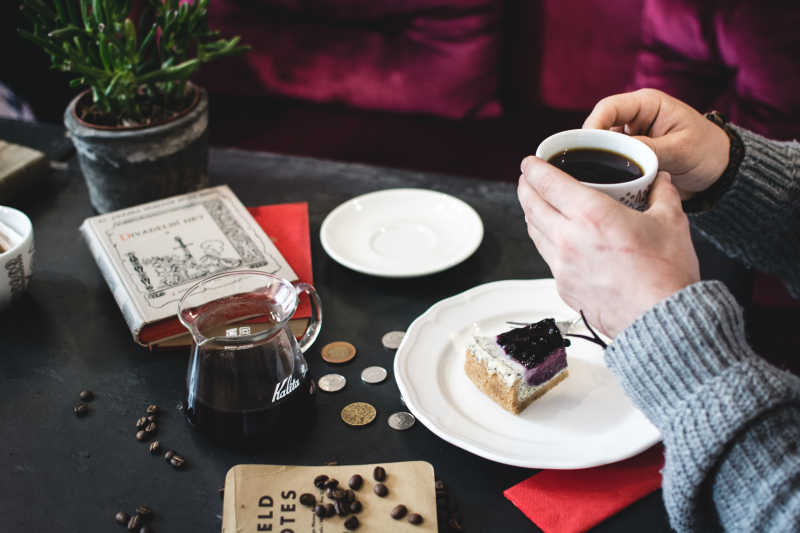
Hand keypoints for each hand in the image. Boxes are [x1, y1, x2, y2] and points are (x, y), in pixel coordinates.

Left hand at [517, 157, 699, 337]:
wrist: (660, 322)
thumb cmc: (666, 275)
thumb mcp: (671, 223)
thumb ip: (663, 195)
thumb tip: (662, 180)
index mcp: (591, 215)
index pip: (548, 183)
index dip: (534, 169)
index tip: (530, 162)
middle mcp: (568, 239)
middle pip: (531, 206)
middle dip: (526, 188)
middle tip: (527, 179)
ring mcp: (562, 266)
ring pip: (534, 232)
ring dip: (531, 214)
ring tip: (536, 205)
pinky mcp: (563, 287)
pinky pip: (547, 257)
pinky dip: (545, 241)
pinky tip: (555, 238)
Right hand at [583, 89, 729, 198]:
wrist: (719, 173)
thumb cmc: (707, 152)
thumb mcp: (679, 150)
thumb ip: (647, 149)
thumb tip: (614, 153)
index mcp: (647, 105)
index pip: (608, 108)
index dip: (592, 126)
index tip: (584, 148)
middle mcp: (634, 118)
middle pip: (599, 127)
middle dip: (591, 147)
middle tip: (585, 169)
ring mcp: (630, 138)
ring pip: (601, 146)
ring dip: (598, 162)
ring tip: (594, 179)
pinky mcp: (630, 156)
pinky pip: (610, 162)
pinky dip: (606, 173)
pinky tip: (604, 184)